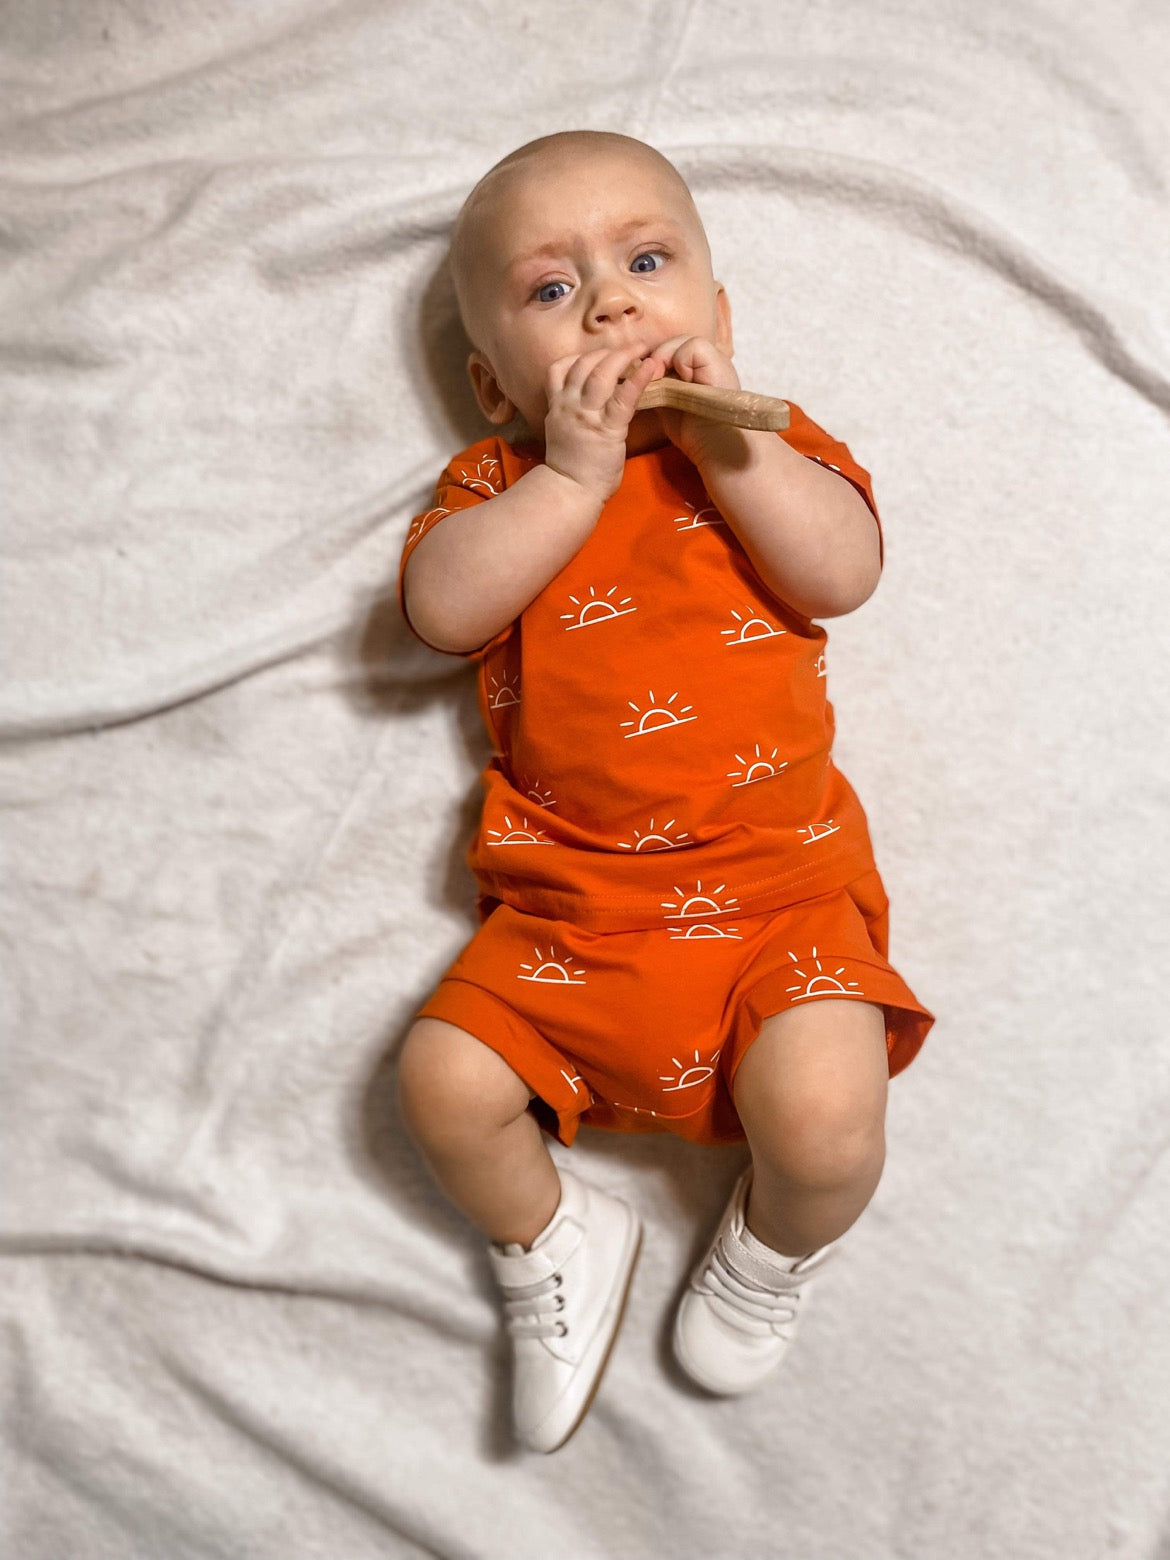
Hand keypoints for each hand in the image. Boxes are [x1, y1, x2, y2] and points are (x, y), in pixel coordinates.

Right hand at [542, 348, 664, 503]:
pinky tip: (651, 366)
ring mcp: (587, 415)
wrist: (570, 491)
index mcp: (557, 406)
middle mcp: (568, 404)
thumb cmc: (570, 467)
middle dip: (608, 351)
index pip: (560, 368)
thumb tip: (591, 401)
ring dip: (624, 355)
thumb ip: (573, 413)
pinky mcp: (607, 428)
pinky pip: (624, 396)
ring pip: (602, 372)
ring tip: (642, 349)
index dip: (580, 357)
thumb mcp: (562, 432)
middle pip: (585, 363)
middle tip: (630, 347)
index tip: (599, 356)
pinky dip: (638, 377)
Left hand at [640, 335, 742, 464]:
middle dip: (657, 356)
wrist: (718, 448)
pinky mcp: (719, 364)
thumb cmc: (695, 434)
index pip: (670, 349)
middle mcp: (707, 361)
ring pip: (684, 340)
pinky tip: (681, 380)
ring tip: (659, 378)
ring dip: (666, 357)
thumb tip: (635, 374)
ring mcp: (715, 360)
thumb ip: (658, 387)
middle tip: (649, 378)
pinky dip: (682, 360)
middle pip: (675, 341)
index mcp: (696, 370)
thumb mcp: (669, 405)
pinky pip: (695, 347)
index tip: (646, 378)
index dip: (655, 359)